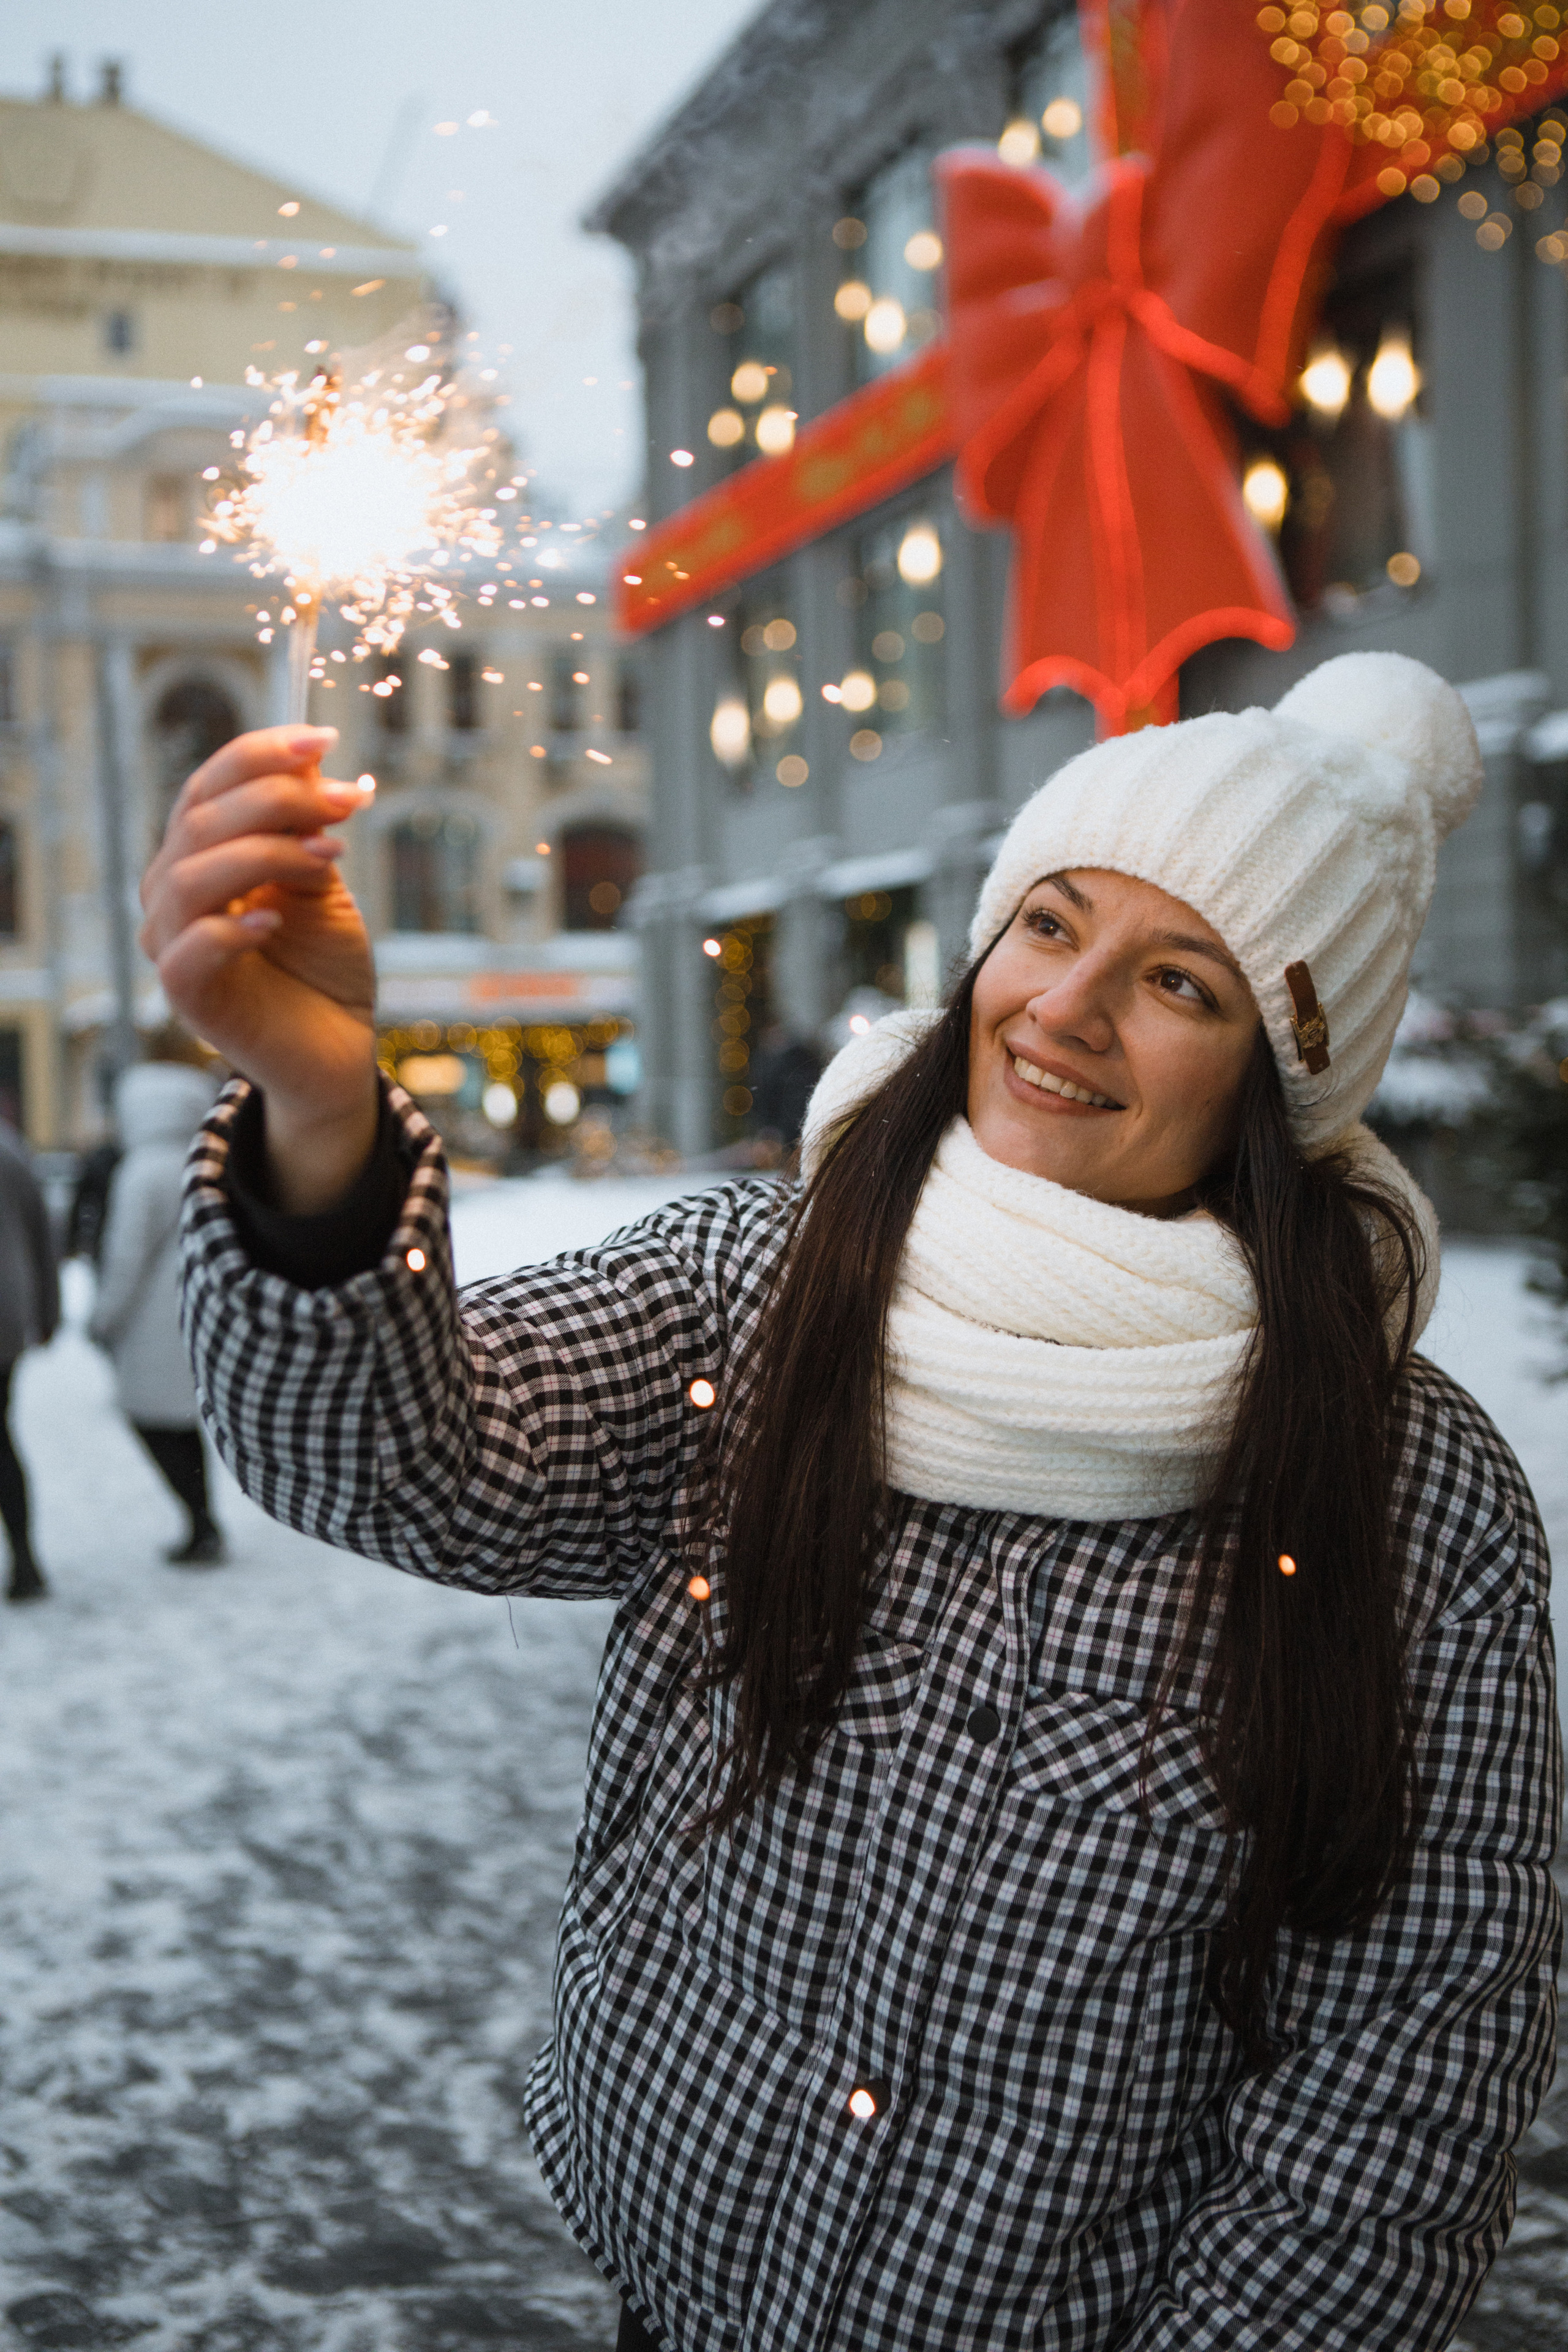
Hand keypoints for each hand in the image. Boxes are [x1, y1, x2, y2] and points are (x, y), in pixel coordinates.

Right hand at [140, 724, 379, 1211]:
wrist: (339, 1047)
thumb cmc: (325, 965)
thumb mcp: (322, 881)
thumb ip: (306, 826)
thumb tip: (310, 755)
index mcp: (200, 855)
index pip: (209, 786)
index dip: (260, 754)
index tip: (326, 740)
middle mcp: (174, 893)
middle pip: (202, 820)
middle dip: (279, 799)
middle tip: (347, 802)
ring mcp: (173, 945)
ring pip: (192, 876)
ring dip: (266, 853)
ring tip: (330, 855)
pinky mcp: (187, 995)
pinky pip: (191, 949)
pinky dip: (233, 927)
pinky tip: (279, 921)